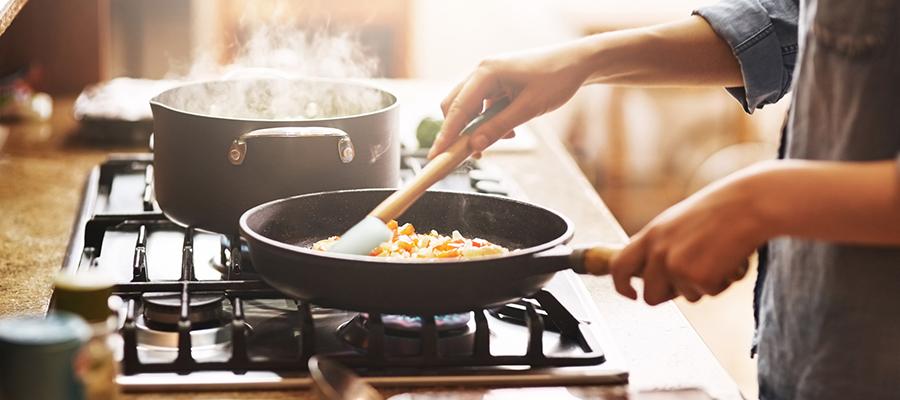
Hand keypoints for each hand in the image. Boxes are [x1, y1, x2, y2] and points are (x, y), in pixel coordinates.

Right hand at [428, 43, 592, 158]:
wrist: (577, 63)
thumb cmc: (556, 79)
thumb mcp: (528, 108)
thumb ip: (498, 127)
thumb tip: (474, 145)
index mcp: (486, 72)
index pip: (457, 109)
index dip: (446, 135)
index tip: (436, 156)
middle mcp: (482, 71)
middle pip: (455, 106)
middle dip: (459, 132)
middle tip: (468, 155)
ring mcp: (488, 76)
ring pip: (468, 107)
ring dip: (478, 128)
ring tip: (503, 139)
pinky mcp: (496, 82)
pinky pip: (482, 106)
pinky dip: (488, 121)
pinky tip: (509, 129)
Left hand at [610, 165, 772, 304]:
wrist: (748, 205)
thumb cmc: (719, 211)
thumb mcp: (677, 223)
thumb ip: (661, 246)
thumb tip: (651, 273)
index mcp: (650, 235)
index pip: (619, 267)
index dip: (621, 286)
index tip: (631, 294)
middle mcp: (658, 252)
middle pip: (650, 296)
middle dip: (670, 295)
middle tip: (693, 278)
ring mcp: (676, 266)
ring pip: (685, 297)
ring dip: (702, 285)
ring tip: (717, 257)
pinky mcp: (699, 278)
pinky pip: (709, 294)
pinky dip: (722, 283)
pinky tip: (729, 260)